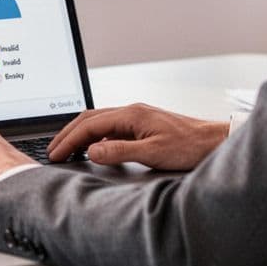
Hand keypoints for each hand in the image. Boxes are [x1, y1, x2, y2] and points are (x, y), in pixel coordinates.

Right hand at [47, 103, 228, 170]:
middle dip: (68, 134)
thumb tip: (91, 151)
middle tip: (52, 151)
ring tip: (66, 149)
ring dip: (79, 134)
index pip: (89, 125)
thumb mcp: (153, 153)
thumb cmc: (189, 146)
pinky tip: (92, 148)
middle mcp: (131, 112)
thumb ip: (119, 152)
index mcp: (131, 115)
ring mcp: (136, 117)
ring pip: (98, 121)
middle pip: (89, 119)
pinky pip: (110, 127)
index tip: (55, 153)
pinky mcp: (142, 125)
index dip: (69, 140)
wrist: (214, 141)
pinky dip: (94, 136)